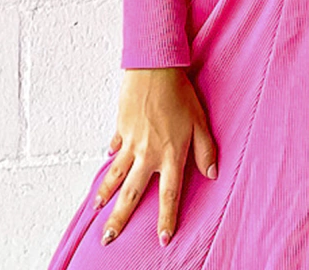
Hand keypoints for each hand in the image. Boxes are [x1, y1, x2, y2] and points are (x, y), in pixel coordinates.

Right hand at [94, 67, 217, 247]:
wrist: (154, 69)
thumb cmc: (181, 93)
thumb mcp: (200, 122)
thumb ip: (206, 150)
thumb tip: (212, 174)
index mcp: (170, 155)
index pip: (169, 194)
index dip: (166, 218)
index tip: (162, 239)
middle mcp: (147, 154)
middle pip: (132, 193)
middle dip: (120, 218)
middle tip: (109, 238)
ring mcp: (131, 142)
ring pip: (115, 174)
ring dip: (105, 193)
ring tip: (96, 209)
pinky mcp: (121, 127)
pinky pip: (115, 145)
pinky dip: (111, 155)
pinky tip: (107, 160)